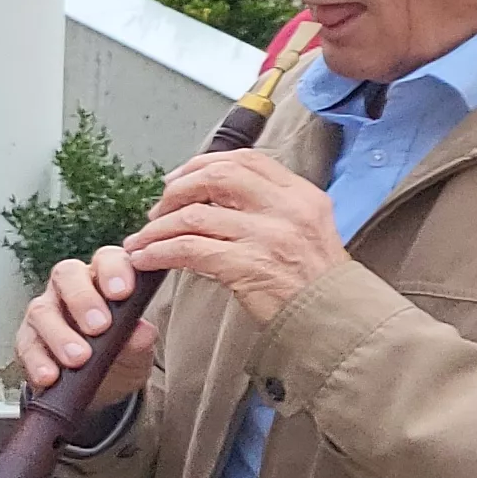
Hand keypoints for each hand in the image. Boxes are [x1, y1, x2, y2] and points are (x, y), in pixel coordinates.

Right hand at [14, 245, 160, 402]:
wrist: (104, 386)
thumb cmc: (122, 353)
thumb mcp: (138, 347)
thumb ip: (140, 338)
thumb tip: (140, 332)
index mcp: (103, 279)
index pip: (106, 259)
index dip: (113, 270)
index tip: (122, 293)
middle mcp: (71, 288)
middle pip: (66, 275)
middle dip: (82, 299)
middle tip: (99, 328)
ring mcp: (46, 312)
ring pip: (41, 311)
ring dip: (60, 335)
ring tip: (78, 359)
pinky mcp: (27, 340)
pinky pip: (26, 345)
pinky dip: (38, 362)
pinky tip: (51, 375)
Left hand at [125, 149, 346, 321]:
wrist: (334, 318)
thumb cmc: (314, 280)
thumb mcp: (306, 229)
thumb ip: (270, 207)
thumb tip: (215, 196)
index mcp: (301, 195)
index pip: (246, 159)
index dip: (203, 163)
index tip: (179, 178)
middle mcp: (286, 209)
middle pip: (216, 176)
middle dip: (177, 190)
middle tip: (159, 210)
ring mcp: (267, 236)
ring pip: (193, 215)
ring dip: (157, 228)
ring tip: (142, 240)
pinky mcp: (247, 266)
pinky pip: (188, 250)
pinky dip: (159, 252)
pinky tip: (147, 259)